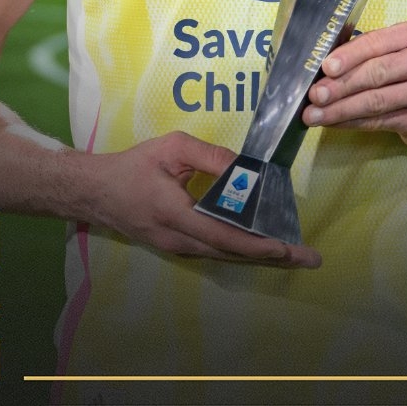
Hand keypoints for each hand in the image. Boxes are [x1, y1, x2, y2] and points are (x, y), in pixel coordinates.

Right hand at [71, 131, 320, 267]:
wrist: (96, 192)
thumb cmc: (133, 166)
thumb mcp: (171, 148)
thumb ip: (209, 156)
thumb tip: (243, 167)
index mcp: (177, 215)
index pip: (224, 236)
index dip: (256, 244)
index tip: (286, 247)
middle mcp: (181, 241)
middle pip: (233, 254)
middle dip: (273, 257)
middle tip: (310, 258)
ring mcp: (178, 249)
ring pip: (226, 256)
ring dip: (261, 256)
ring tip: (296, 254)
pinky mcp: (177, 247)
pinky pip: (216, 252)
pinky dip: (242, 250)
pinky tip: (261, 246)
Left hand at [301, 21, 406, 149]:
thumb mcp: (403, 49)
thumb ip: (371, 50)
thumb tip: (325, 63)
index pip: (377, 43)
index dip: (349, 56)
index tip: (325, 68)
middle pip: (377, 73)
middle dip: (341, 85)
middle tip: (315, 95)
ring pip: (377, 101)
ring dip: (341, 109)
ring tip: (315, 114)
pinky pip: (380, 121)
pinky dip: (353, 122)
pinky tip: (334, 122)